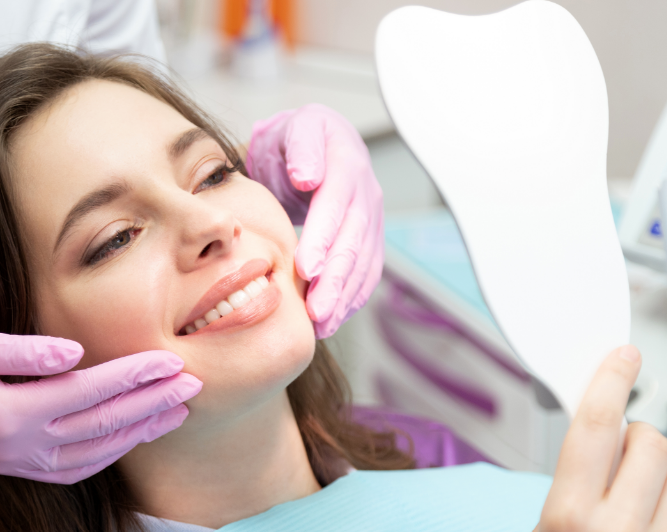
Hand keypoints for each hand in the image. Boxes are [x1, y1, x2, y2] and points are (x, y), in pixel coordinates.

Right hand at [0, 331, 200, 483]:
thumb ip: (24, 351)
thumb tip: (76, 351)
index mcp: (10, 413)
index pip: (90, 392)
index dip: (135, 375)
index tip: (171, 360)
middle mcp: (21, 446)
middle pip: (104, 424)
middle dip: (153, 403)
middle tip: (193, 384)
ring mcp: (21, 461)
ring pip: (97, 452)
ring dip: (141, 430)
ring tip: (177, 410)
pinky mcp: (19, 465)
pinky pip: (77, 468)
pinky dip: (111, 453)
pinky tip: (132, 437)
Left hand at [247, 104, 383, 338]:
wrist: (314, 143)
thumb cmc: (297, 139)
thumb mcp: (296, 129)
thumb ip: (303, 149)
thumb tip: (308, 177)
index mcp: (347, 165)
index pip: (337, 206)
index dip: (323, 239)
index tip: (307, 268)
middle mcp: (366, 194)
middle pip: (354, 242)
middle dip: (336, 280)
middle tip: (316, 311)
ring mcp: (371, 219)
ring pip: (363, 263)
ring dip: (344, 297)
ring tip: (323, 324)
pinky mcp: (368, 239)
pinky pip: (365, 273)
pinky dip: (351, 299)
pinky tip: (333, 320)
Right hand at [537, 346, 666, 530]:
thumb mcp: (545, 520)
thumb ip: (572, 477)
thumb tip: (603, 428)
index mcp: (569, 516)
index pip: (595, 427)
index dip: (610, 382)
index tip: (623, 358)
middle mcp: (616, 530)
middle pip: (648, 444)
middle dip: (637, 439)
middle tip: (620, 457)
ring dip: (661, 479)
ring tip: (635, 502)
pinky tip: (648, 519)